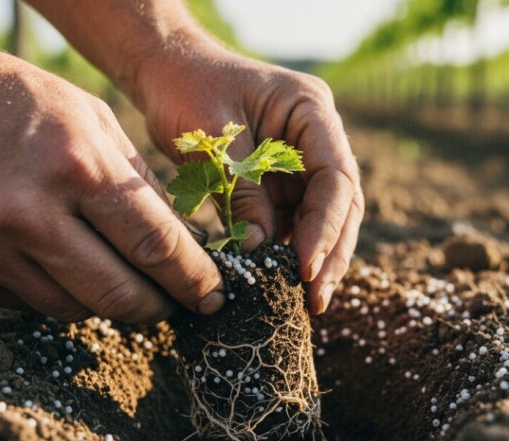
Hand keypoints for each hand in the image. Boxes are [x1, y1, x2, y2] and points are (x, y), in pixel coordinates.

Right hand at [0, 39, 223, 322]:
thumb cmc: (20, 102)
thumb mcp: (94, 120)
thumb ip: (139, 185)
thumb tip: (182, 245)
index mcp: (78, 168)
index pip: (155, 247)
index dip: (193, 279)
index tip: (212, 294)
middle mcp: (31, 215)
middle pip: (118, 296)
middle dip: (159, 307)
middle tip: (177, 303)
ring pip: (76, 310)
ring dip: (109, 303)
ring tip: (123, 281)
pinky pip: (31, 304)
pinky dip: (61, 294)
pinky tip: (66, 266)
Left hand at [135, 36, 363, 313]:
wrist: (167, 72)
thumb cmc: (186, 89)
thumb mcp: (212, 139)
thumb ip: (242, 191)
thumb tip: (259, 250)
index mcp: (311, 111)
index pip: (335, 176)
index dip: (326, 226)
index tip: (306, 267)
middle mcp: (316, 137)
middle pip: (341, 202)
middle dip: (331, 252)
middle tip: (317, 299)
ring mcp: (301, 160)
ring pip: (323, 218)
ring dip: (316, 258)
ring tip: (307, 301)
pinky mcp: (282, 181)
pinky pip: (293, 221)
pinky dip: (289, 250)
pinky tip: (282, 281)